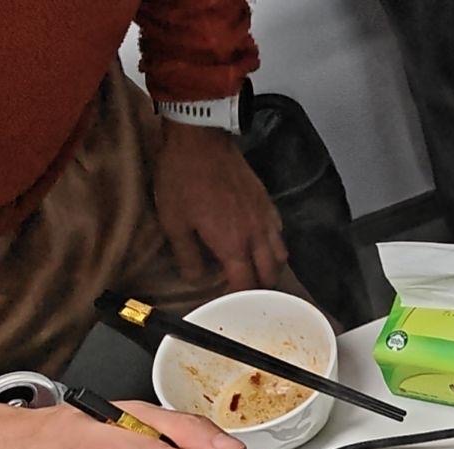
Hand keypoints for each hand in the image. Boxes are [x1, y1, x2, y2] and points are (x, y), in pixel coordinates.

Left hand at [151, 121, 288, 291]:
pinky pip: (279, 233)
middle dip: (260, 289)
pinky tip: (261, 242)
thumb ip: (187, 255)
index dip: (238, 299)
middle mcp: (256, 237)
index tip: (229, 304)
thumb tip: (196, 278)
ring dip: (270, 269)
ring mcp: (266, 219)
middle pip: (270, 275)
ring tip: (256, 271)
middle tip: (244, 292)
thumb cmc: (181, 180)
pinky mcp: (268, 203)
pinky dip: (274, 245)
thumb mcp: (173, 221)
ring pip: (281, 256)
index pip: (245, 285)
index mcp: (233, 246)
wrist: (200, 139)